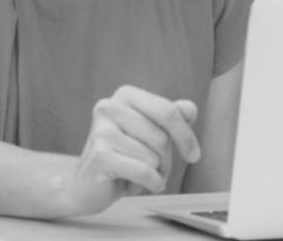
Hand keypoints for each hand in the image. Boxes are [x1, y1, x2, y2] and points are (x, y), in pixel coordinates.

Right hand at [66, 86, 201, 213]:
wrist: (87, 186)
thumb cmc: (124, 156)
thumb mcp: (150, 133)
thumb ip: (172, 118)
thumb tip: (190, 109)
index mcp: (126, 95)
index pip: (168, 111)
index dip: (186, 136)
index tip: (195, 156)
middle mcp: (110, 107)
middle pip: (162, 137)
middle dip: (166, 161)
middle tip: (155, 171)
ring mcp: (102, 131)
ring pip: (153, 156)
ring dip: (155, 174)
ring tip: (138, 176)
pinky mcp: (99, 156)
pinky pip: (144, 171)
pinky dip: (149, 184)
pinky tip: (136, 186)